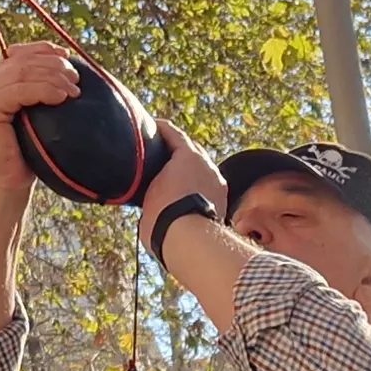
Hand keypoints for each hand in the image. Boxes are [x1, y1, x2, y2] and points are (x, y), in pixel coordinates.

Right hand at [0, 41, 80, 197]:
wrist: (8, 184)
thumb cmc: (27, 153)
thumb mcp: (37, 113)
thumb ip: (40, 87)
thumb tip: (67, 61)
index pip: (20, 54)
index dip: (45, 50)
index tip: (69, 57)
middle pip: (23, 61)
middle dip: (54, 65)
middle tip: (77, 78)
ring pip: (24, 72)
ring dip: (54, 77)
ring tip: (75, 90)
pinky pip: (21, 90)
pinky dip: (44, 90)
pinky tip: (62, 98)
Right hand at [135, 116, 226, 250]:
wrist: (190, 244)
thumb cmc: (164, 217)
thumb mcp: (148, 194)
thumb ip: (152, 183)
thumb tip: (151, 188)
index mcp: (189, 156)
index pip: (174, 134)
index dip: (161, 128)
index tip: (153, 126)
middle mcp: (208, 165)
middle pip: (191, 151)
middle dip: (177, 150)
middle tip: (161, 153)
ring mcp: (218, 184)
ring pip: (201, 170)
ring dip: (189, 171)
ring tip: (173, 176)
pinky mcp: (222, 202)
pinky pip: (207, 187)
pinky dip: (196, 187)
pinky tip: (185, 194)